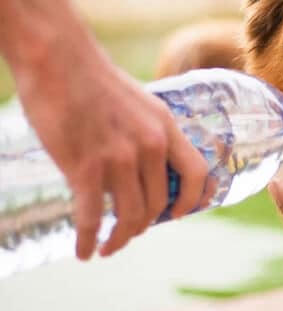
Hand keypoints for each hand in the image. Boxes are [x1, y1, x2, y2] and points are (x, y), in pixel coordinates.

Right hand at [12, 25, 207, 259]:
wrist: (58, 59)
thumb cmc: (94, 79)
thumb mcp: (139, 103)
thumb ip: (148, 132)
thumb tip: (145, 165)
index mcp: (165, 127)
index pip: (197, 173)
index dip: (193, 200)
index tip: (179, 214)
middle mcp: (150, 145)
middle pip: (159, 203)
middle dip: (145, 225)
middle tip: (130, 232)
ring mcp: (119, 158)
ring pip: (130, 216)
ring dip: (120, 238)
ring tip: (108, 246)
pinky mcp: (85, 167)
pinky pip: (93, 218)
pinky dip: (89, 240)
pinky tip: (84, 251)